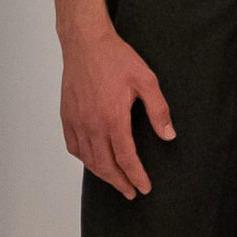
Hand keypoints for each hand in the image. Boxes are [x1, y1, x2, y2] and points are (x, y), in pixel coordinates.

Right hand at [60, 27, 175, 199]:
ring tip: (115, 181)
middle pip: (106, 165)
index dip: (136, 176)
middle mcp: (92, 125)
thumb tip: (169, 136)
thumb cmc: (117, 59)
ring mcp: (77, 122)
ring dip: (102, 175)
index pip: (126, 159)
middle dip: (120, 183)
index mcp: (113, 118)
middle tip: (131, 193)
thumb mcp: (147, 80)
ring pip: (88, 159)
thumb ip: (158, 110)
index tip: (144, 188)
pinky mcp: (67, 116)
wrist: (86, 43)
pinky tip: (92, 161)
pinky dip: (84, 159)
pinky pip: (73, 147)